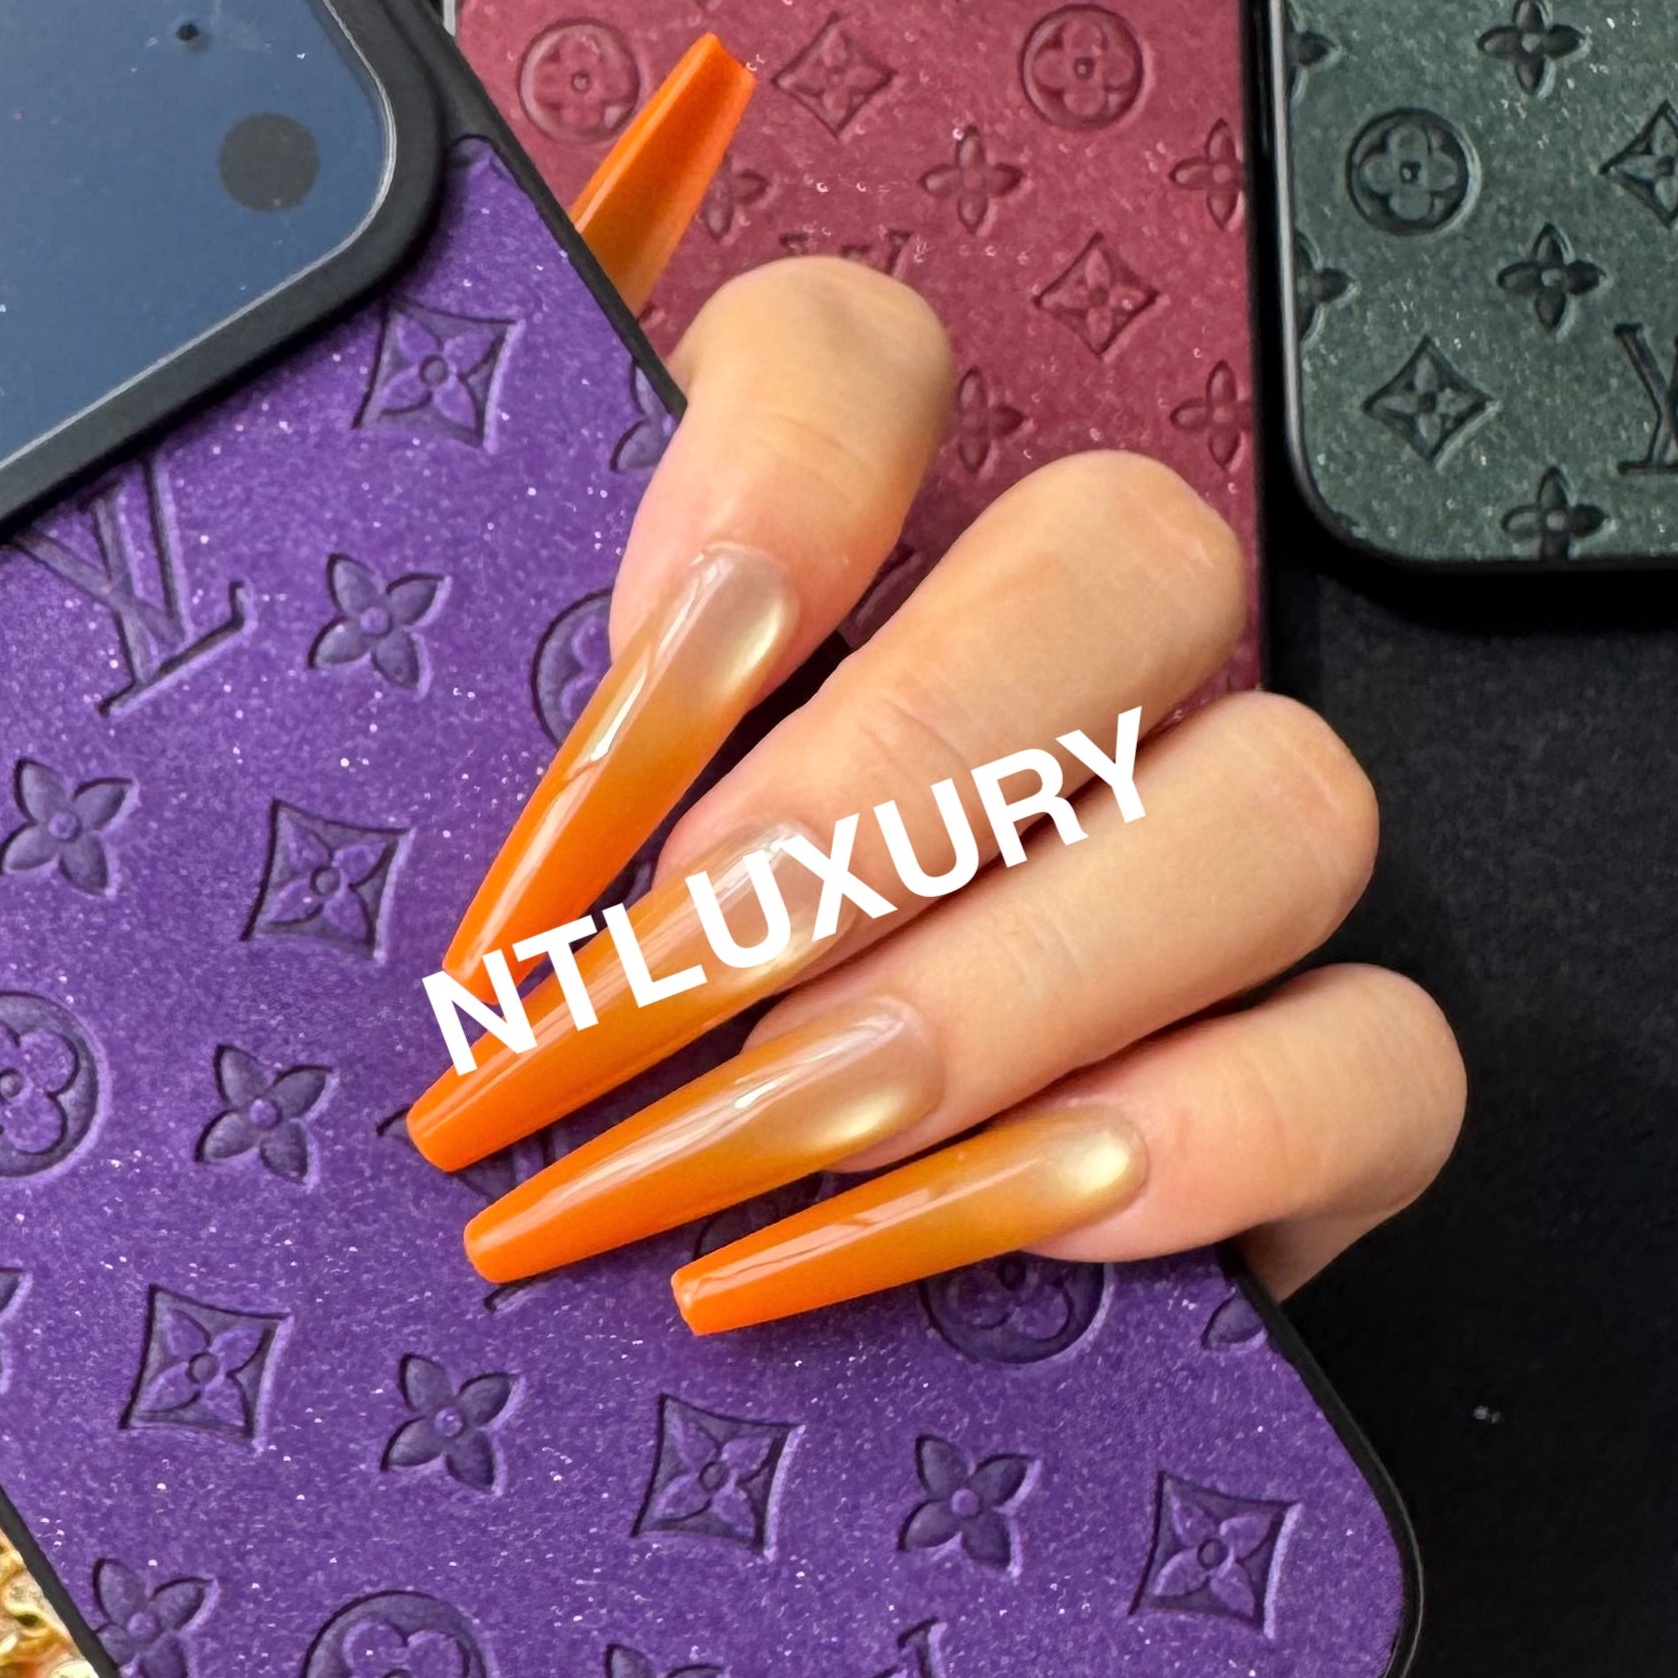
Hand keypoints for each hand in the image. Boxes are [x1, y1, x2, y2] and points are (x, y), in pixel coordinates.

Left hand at [409, 259, 1463, 1325]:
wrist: (647, 1320)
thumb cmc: (528, 1052)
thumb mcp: (442, 856)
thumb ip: (422, 659)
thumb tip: (301, 414)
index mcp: (832, 558)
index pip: (863, 358)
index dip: (775, 477)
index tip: (641, 669)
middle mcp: (1050, 667)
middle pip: (1120, 558)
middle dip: (882, 785)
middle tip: (668, 972)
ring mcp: (1202, 865)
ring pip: (1278, 798)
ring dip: (1015, 975)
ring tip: (791, 1121)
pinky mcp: (1303, 1080)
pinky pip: (1377, 1053)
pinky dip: (1213, 1136)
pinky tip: (1018, 1213)